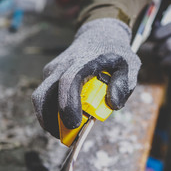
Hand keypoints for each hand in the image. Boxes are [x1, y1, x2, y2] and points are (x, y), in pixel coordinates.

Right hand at [32, 18, 140, 137]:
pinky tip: (67, 115)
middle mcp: (62, 65)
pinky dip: (52, 110)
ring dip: (49, 118)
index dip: (68, 105)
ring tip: (66, 130)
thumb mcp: (129, 65)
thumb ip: (124, 84)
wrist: (99, 34)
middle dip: (50, 120)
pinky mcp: (49, 73)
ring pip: (40, 98)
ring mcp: (53, 69)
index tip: (74, 124)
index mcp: (83, 61)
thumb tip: (112, 105)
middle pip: (43, 95)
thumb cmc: (115, 52)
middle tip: (65, 136)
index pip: (68, 82)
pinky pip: (45, 95)